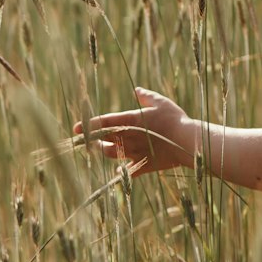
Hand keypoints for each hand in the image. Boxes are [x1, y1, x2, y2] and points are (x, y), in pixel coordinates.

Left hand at [74, 87, 194, 175]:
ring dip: (104, 152)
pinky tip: (119, 170)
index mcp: (129, 120)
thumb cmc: (174, 118)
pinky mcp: (143, 165)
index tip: (75, 128)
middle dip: (91, 140)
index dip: (86, 125)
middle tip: (85, 140)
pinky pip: (127, 171)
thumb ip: (146, 97)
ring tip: (101, 149)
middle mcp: (127, 137)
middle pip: (101, 140)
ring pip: (110, 154)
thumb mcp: (161, 102)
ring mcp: (134, 153)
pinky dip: (122, 171)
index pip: (102, 123)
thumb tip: (137, 90)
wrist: (186, 141)